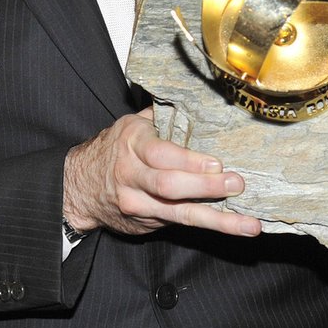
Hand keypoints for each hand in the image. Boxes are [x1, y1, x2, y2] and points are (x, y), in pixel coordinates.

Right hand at [63, 107, 261, 238]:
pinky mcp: (145, 225)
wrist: (78, 187)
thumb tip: (201, 101)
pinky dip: (209, 226)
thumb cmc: (114, 148)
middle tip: (237, 184)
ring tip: (249, 224)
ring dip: (218, 221)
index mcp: (132, 144)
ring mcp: (137, 205)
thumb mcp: (132, 125)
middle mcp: (132, 178)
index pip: (162, 155)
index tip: (217, 163)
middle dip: (207, 188)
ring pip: (180, 215)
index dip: (190, 162)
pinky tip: (234, 226)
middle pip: (170, 187)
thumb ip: (163, 118)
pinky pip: (180, 224)